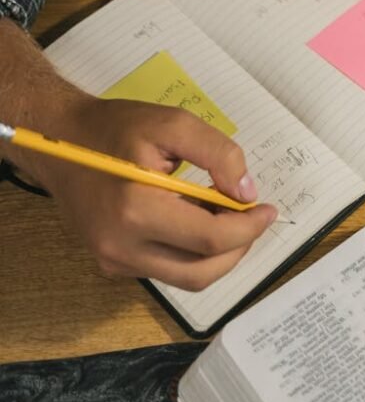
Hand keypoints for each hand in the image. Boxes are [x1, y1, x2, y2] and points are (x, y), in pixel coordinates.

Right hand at [35, 94, 276, 290]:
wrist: (59, 140)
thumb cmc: (115, 128)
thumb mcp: (172, 124)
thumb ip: (217, 154)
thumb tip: (246, 193)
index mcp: (136, 210)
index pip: (209, 239)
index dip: (248, 228)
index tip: (267, 209)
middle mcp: (122, 247)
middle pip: (202, 271)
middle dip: (238, 247)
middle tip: (252, 217)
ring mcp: (114, 260)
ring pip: (186, 277)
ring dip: (218, 254)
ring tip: (225, 215)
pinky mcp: (112, 263)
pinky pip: (166, 270)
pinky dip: (192, 253)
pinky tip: (196, 220)